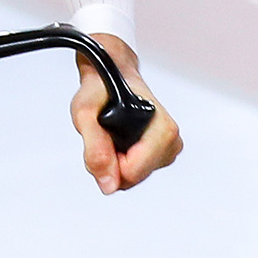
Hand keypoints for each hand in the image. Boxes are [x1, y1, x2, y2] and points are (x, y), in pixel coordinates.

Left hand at [70, 35, 181, 194]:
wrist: (111, 72)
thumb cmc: (101, 89)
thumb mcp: (85, 115)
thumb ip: (95, 150)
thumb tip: (108, 185)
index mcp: (162, 130)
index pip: (132, 174)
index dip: (108, 163)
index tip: (103, 139)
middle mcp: (172, 140)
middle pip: (133, 178)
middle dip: (112, 162)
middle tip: (105, 132)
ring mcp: (170, 148)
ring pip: (133, 177)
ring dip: (116, 160)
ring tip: (112, 131)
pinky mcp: (164, 153)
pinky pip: (136, 171)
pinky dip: (123, 159)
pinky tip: (119, 138)